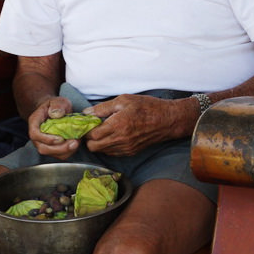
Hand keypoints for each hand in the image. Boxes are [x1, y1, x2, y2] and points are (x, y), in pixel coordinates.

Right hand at [28, 95, 80, 159]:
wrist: (56, 110)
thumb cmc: (55, 106)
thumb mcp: (57, 101)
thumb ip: (57, 105)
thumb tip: (56, 114)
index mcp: (35, 122)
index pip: (35, 134)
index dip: (46, 139)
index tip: (60, 138)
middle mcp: (37, 135)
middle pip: (43, 148)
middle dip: (59, 149)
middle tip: (73, 143)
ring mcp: (44, 143)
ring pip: (51, 154)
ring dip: (65, 151)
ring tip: (76, 142)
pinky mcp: (52, 147)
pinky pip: (59, 154)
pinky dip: (68, 151)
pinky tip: (75, 143)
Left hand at [82, 94, 198, 155]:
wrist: (167, 120)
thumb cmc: (147, 107)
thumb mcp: (124, 100)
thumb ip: (103, 108)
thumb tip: (86, 113)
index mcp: (117, 125)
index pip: (92, 135)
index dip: (86, 129)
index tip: (86, 122)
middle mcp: (120, 140)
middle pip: (93, 147)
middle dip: (89, 138)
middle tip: (92, 127)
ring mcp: (125, 148)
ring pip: (102, 151)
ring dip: (98, 143)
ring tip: (103, 130)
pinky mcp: (130, 152)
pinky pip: (112, 153)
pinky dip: (108, 146)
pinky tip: (112, 135)